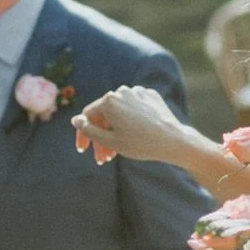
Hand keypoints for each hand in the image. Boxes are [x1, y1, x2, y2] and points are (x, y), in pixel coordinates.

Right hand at [72, 84, 194, 164]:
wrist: (173, 141)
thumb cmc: (141, 143)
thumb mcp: (110, 141)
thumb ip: (89, 130)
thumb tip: (76, 120)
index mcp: (109, 100)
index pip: (88, 116)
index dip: (83, 134)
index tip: (83, 150)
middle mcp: (122, 91)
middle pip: (105, 115)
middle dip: (102, 137)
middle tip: (102, 158)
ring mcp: (138, 92)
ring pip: (120, 112)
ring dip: (115, 130)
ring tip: (116, 153)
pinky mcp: (151, 96)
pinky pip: (134, 109)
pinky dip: (130, 121)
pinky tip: (133, 136)